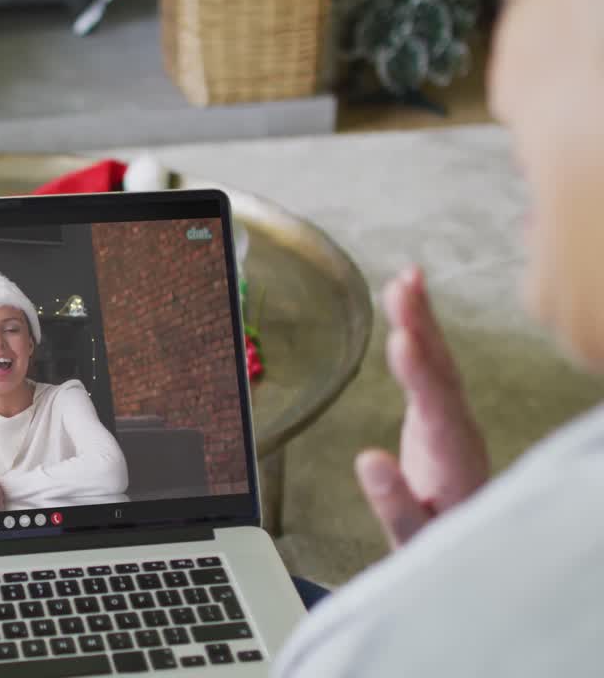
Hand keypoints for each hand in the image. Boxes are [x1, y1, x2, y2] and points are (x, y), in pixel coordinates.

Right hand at [356, 267, 488, 548]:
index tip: (402, 341)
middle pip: (442, 373)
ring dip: (421, 320)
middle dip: (422, 330)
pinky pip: (432, 365)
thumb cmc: (429, 541)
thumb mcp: (409, 537)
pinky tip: (410, 302)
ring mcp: (452, 418)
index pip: (437, 411)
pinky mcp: (439, 411)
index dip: (420, 376)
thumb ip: (393, 501)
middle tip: (402, 289)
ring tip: (405, 280)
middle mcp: (458, 431)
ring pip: (439, 362)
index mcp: (452, 461)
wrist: (453, 543)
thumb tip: (367, 460)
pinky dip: (421, 331)